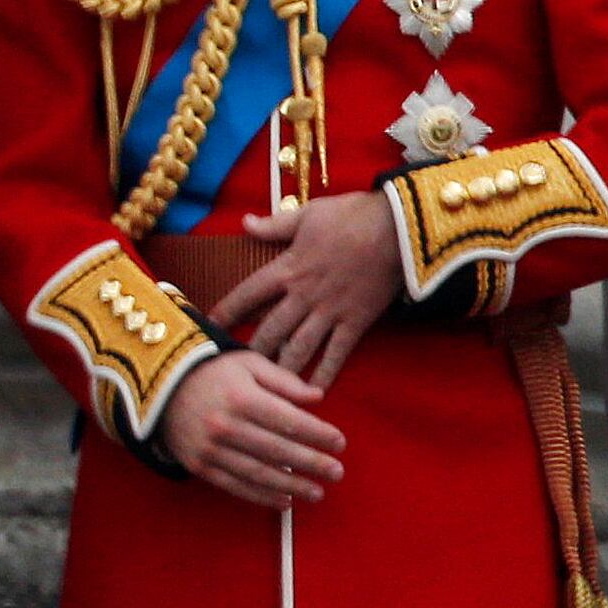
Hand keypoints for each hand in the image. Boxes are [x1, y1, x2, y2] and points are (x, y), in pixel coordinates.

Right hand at [160, 352, 345, 508]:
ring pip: (259, 473)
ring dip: (292, 486)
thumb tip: (318, 397)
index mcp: (242, 398)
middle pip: (279, 450)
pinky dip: (261, 496)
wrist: (159, 388)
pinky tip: (284, 501)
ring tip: (317, 492)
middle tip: (337, 472)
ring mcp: (211, 449)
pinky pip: (235, 485)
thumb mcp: (247, 364)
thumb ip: (283, 380)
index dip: (319, 434)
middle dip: (312, 463)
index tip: (339, 443)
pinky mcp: (199, 465)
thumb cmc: (211, 373)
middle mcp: (226, 426)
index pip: (290, 421)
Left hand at [208, 191, 401, 388]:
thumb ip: (274, 225)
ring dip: (281, 369)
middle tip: (235, 370)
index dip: (227, 310)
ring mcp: (330, 311)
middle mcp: (303, 295)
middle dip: (251, 351)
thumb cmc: (353, 215)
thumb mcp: (308, 214)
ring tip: (267, 389)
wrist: (399, 226)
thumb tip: (245, 222)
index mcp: (288, 269)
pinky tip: (313, 392)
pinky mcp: (357, 320)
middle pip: (270, 330)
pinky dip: (325, 373)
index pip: (247, 294)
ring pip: (299, 347)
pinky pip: (337, 353)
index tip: (209, 325)